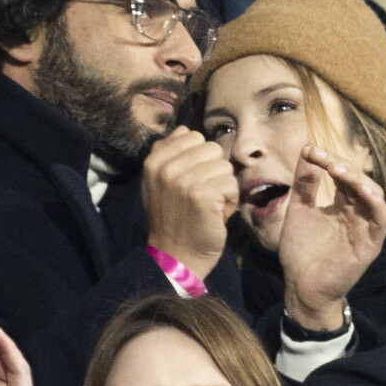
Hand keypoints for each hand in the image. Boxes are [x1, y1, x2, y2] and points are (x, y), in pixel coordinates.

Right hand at [142, 126, 238, 279]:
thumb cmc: (174, 218)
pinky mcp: (202, 195)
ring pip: (224, 166)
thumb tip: (184, 129)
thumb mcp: (159, 182)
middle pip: (211, 149)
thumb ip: (168, 153)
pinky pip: (231, 184)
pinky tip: (216, 214)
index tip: (191, 181)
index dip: (200, 159)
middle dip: (214, 172)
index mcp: (154, 161)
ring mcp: (183, 181)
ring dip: (223, 188)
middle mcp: (165, 168)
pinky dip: (230, 200)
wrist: (176, 256)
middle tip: (202, 195)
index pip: (192, 136)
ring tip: (209, 205)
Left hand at [280, 145, 385, 330]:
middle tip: (322, 157)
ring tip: (337, 169)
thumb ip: (304, 184)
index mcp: (341, 205)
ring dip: (358, 179)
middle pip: (358, 180)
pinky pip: (381, 219)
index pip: (342, 175)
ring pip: (373, 195)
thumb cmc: (300, 250)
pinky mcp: (371, 244)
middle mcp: (356, 213)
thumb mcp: (299, 210)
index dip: (328, 160)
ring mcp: (365, 228)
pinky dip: (375, 203)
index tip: (310, 150)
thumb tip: (307, 150)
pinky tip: (362, 190)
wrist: (300, 285)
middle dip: (341, 165)